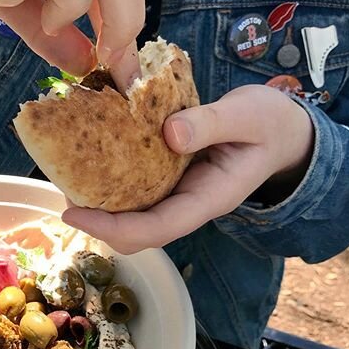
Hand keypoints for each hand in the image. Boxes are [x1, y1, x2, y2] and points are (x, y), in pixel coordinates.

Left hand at [62, 85, 314, 253]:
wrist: (283, 131)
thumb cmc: (269, 124)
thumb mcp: (248, 116)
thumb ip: (213, 123)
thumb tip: (170, 133)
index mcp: (208, 199)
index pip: (156, 228)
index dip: (113, 227)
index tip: (75, 213)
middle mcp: (188, 205)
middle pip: (139, 233)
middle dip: (100, 223)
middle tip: (65, 197)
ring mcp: (179, 194)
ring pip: (135, 216)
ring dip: (103, 206)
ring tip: (70, 180)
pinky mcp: (172, 179)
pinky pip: (139, 191)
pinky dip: (114, 183)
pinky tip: (94, 161)